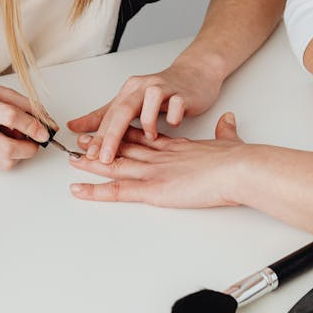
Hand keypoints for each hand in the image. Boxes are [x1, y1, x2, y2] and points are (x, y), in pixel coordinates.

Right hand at [0, 77, 51, 168]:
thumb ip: (22, 103)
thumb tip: (45, 120)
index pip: (9, 117)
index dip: (32, 125)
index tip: (45, 130)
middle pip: (7, 149)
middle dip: (29, 148)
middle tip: (36, 140)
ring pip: (3, 162)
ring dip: (18, 154)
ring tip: (14, 136)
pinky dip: (5, 154)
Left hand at [67, 55, 224, 162]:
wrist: (196, 73)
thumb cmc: (163, 91)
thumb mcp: (131, 102)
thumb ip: (103, 116)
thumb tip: (74, 126)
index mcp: (129, 91)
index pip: (109, 116)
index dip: (97, 137)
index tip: (86, 156)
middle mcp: (144, 87)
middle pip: (123, 110)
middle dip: (111, 136)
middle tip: (104, 157)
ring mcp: (165, 88)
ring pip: (149, 103)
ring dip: (147, 123)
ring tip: (150, 137)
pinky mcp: (184, 93)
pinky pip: (176, 105)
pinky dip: (173, 117)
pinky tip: (173, 125)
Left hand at [69, 112, 249, 207]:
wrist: (239, 167)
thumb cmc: (238, 159)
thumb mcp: (229, 140)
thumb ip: (225, 132)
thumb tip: (228, 121)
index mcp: (177, 145)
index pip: (145, 135)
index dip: (126, 131)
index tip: (113, 129)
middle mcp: (160, 153)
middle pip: (124, 144)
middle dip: (103, 141)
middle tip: (83, 140)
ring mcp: (154, 170)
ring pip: (115, 163)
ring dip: (92, 161)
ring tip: (73, 159)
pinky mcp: (153, 188)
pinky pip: (117, 190)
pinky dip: (96, 190)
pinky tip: (79, 190)